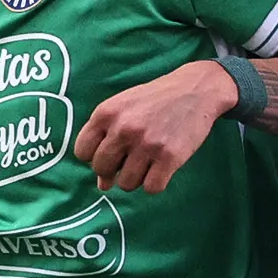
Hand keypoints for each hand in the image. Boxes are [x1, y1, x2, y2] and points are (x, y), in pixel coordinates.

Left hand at [76, 59, 237, 192]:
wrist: (195, 89)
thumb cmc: (155, 100)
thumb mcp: (125, 110)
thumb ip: (107, 140)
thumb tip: (101, 184)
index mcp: (106, 113)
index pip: (82, 152)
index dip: (94, 156)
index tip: (110, 152)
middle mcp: (123, 128)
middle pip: (101, 169)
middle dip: (113, 170)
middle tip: (130, 159)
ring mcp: (146, 143)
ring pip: (126, 184)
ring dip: (136, 179)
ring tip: (148, 162)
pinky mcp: (169, 157)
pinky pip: (152, 188)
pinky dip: (156, 183)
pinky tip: (162, 168)